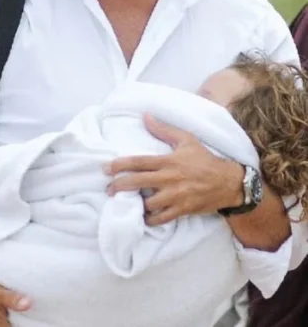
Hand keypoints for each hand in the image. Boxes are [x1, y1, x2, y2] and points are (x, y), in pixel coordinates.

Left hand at [104, 113, 244, 225]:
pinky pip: (161, 218)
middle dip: (118, 186)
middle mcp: (170, 179)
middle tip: (108, 189)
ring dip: (135, 204)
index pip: (138, 162)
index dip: (119, 165)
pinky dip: (150, 219)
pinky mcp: (183, 210)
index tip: (106, 168)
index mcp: (168, 161)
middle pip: (137, 183)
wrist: (230, 182)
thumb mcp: (186, 140)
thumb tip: (145, 116)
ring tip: (125, 203)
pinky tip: (143, 216)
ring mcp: (176, 196)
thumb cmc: (205, 160)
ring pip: (148, 203)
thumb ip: (164, 129)